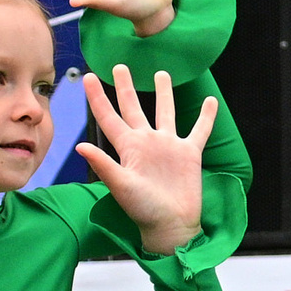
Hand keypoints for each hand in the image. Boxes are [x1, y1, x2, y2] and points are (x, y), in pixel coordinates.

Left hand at [76, 65, 215, 256]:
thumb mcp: (120, 185)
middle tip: (119, 66)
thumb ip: (103, 164)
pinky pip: (199, 130)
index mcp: (127, 147)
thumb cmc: (142, 209)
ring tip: (162, 73)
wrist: (170, 224)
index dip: (97, 97)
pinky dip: (206, 116)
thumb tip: (79, 147)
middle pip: (133, 107)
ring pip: (166, 112)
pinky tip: (211, 100)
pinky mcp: (190, 154)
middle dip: (125, 87)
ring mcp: (168, 146)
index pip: (108, 116)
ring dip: (164, 93)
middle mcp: (146, 142)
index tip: (86, 76)